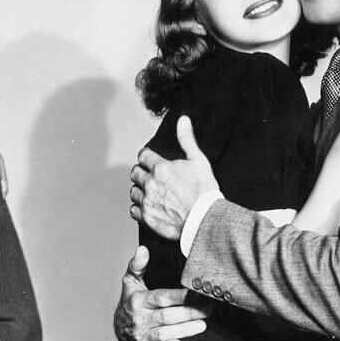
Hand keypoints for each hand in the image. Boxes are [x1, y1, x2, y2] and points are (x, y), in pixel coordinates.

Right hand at [114, 246, 210, 340]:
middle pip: (167, 316)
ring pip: (164, 333)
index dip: (180, 296)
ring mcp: (141, 336)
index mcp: (138, 300)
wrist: (118, 331)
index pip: (161, 297)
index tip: (197, 292)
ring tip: (202, 325)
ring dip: (184, 330)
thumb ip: (137, 266)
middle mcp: (140, 318)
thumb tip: (143, 248)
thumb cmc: (130, 303)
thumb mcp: (130, 284)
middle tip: (209, 309)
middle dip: (189, 313)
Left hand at [130, 117, 218, 239]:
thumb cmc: (204, 191)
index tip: (149, 159)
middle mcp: (150, 184)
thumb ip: (187, 140)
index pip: (143, 156)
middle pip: (134, 172)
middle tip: (151, 175)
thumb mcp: (199, 161)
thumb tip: (183, 120)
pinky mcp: (146, 217)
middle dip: (141, 172)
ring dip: (139, 189)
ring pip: (133, 191)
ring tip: (150, 191)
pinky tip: (148, 205)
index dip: (146, 156)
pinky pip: (133, 209)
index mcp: (161, 168)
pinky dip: (138, 207)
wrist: (206, 220)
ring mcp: (147, 201)